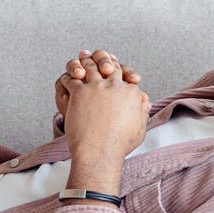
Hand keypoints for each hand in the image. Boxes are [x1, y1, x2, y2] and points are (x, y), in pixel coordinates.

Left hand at [61, 56, 149, 191]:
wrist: (100, 152)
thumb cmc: (119, 145)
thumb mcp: (139, 129)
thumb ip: (142, 112)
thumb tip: (145, 100)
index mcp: (131, 93)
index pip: (125, 77)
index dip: (119, 73)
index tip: (113, 73)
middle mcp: (115, 86)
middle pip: (109, 67)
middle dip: (103, 62)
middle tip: (97, 60)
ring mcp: (96, 87)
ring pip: (90, 68)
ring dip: (84, 64)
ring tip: (80, 63)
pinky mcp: (80, 92)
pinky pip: (72, 79)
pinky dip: (69, 77)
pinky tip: (68, 78)